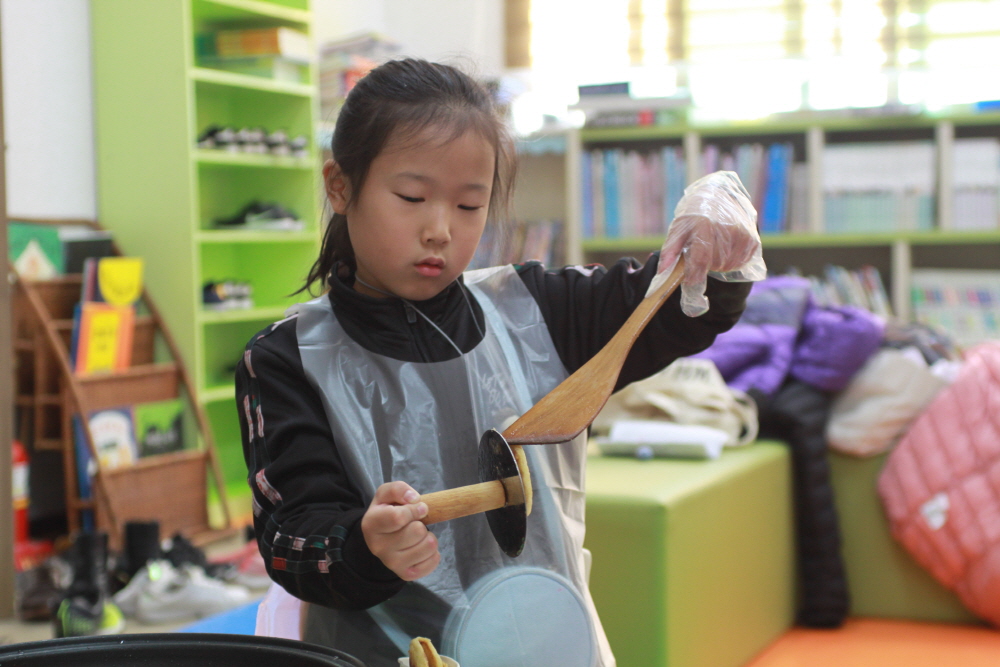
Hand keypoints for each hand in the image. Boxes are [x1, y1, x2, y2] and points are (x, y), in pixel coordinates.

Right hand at [361, 481, 439, 580]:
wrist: (380, 538)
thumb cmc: (386, 512)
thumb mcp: (386, 494)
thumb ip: (398, 489)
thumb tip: (414, 499)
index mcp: (371, 524)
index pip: (398, 517)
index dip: (415, 509)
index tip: (420, 507)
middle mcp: (378, 547)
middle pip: (417, 531)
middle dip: (422, 523)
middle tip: (414, 523)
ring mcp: (392, 563)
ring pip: (428, 546)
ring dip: (428, 536)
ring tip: (418, 535)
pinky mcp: (406, 574)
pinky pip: (433, 561)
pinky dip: (433, 552)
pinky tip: (421, 547)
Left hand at [657, 171, 764, 316]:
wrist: (719, 198)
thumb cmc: (694, 218)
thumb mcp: (677, 230)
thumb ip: (669, 252)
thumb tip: (662, 272)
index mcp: (705, 226)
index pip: (701, 260)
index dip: (695, 275)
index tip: (690, 282)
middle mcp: (727, 230)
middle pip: (714, 265)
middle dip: (705, 265)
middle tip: (701, 250)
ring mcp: (742, 236)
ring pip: (727, 266)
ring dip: (717, 263)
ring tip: (713, 246)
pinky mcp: (752, 241)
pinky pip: (738, 263)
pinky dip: (729, 261)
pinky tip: (724, 247)